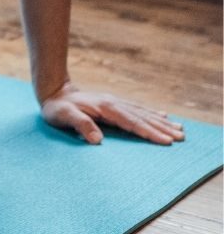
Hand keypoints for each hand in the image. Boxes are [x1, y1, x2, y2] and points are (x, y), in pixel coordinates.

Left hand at [40, 82, 184, 144]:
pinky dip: (151, 113)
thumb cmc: (57, 108)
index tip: (166, 141)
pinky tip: (162, 115)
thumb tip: (97, 140)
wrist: (53, 92)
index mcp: (105, 108)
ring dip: (160, 121)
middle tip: (181, 137)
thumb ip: (80, 125)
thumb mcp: (63, 116)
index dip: (149, 132)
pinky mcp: (113, 104)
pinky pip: (136, 109)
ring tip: (179, 128)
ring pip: (142, 112)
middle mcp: (113, 103)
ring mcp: (114, 102)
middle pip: (141, 117)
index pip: (132, 122)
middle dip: (162, 128)